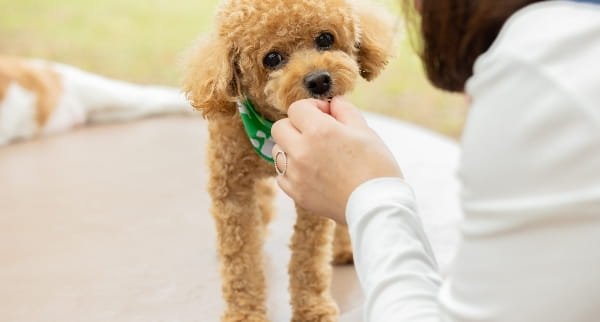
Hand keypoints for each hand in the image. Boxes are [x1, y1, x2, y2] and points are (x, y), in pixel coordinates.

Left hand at [271, 97, 402, 223]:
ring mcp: (296, 174)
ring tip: (313, 154)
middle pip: (279, 127)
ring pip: (277, 151)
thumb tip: (333, 102)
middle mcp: (301, 151)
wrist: (377, 207)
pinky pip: (281, 175)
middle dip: (295, 125)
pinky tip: (311, 173)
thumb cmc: (376, 167)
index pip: (296, 108)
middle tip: (316, 133)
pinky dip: (292, 171)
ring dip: (291, 148)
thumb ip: (345, 111)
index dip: (312, 107)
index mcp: (319, 131)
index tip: (326, 115)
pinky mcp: (296, 193)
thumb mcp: (365, 131)